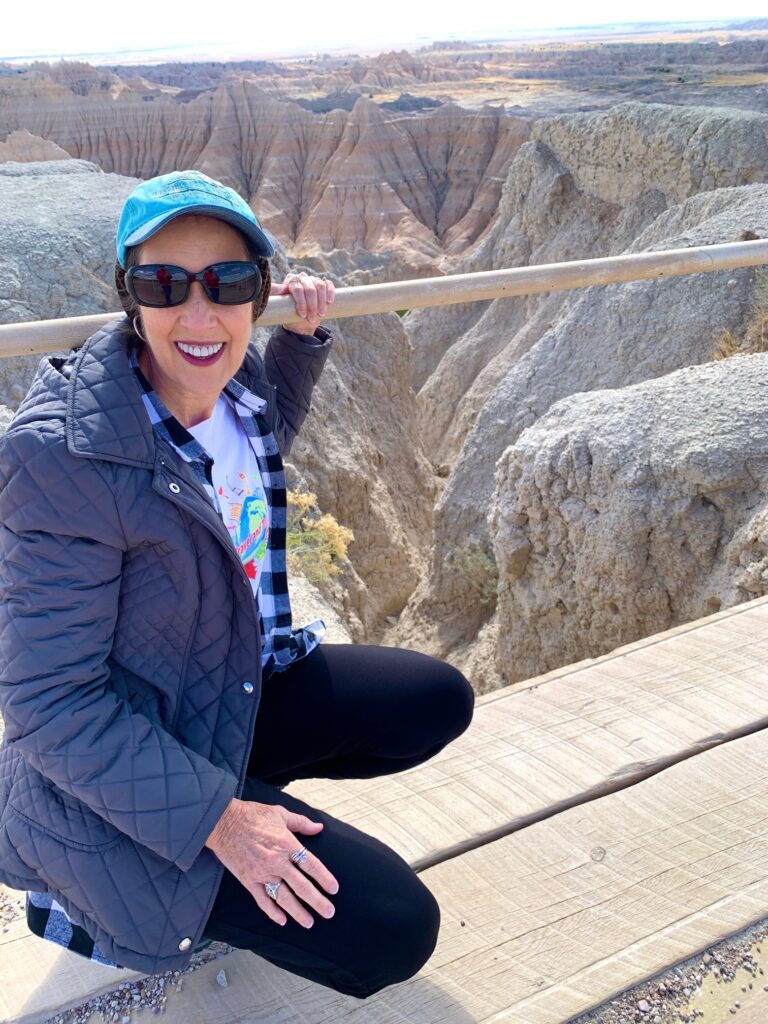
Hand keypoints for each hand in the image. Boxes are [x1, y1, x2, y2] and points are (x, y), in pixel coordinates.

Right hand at [204, 798, 338, 927]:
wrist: (223, 822)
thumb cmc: (252, 815)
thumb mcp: (280, 813)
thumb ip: (301, 822)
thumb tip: (318, 827)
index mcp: (286, 844)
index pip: (311, 865)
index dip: (324, 878)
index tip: (334, 889)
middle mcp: (276, 862)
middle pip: (301, 886)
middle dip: (317, 901)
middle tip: (329, 912)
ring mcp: (262, 873)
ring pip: (283, 897)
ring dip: (297, 912)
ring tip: (309, 922)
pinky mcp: (248, 881)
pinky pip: (262, 900)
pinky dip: (272, 912)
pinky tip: (282, 920)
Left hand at [272, 272, 334, 335]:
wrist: (301, 320)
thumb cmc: (288, 313)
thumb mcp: (279, 306)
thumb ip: (275, 294)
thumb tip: (282, 289)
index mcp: (291, 280)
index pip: (297, 288)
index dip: (301, 302)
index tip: (302, 315)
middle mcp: (302, 278)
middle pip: (310, 288)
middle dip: (312, 305)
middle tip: (311, 318)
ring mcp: (313, 280)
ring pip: (320, 286)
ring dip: (321, 302)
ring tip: (321, 315)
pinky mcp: (323, 284)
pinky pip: (328, 285)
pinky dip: (330, 293)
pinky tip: (329, 302)